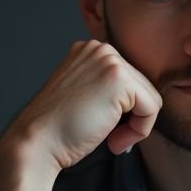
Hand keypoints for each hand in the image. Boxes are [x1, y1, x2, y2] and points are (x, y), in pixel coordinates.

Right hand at [0, 40, 160, 177]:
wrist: (37, 142)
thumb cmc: (58, 129)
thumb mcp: (85, 95)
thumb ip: (107, 88)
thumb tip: (143, 100)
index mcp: (90, 50)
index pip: (129, 81)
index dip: (122, 111)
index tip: (100, 127)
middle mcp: (100, 48)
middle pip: (142, 88)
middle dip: (129, 119)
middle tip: (107, 138)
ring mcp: (110, 61)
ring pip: (150, 98)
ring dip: (134, 127)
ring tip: (110, 140)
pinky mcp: (120, 79)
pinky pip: (152, 108)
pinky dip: (139, 132)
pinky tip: (113, 141)